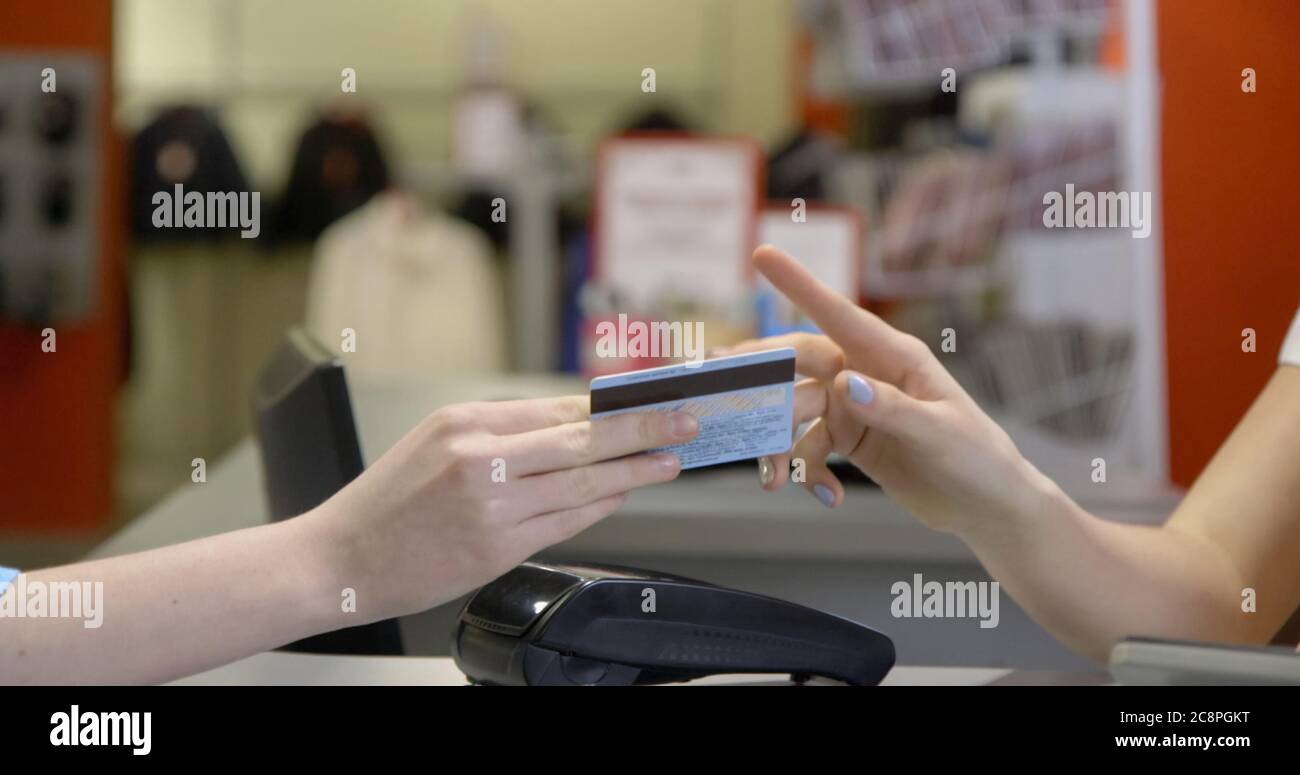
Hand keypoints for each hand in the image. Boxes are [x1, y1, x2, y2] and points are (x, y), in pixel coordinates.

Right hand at [307, 396, 697, 618]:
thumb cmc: (388, 502)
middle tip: (684, 420)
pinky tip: (625, 494)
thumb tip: (574, 424)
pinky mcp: (496, 547)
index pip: (557, 407)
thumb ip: (503, 432)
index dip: (612, 404)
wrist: (339, 559)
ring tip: (670, 460)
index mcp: (465, 423)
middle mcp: (479, 458)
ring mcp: (490, 505)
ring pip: (582, 482)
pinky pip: (565, 522)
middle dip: (642, 428)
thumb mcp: (436, 442)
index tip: (650, 397)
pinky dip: (601, 507)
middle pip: (582, 438)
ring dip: (634, 470)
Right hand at [736, 245, 1053, 535]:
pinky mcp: (851, 440)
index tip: (763, 253)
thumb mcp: (939, 433)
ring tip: (773, 482)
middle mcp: (866, 373)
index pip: (838, 313)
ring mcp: (855, 406)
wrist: (986, 507)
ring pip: (795, 414)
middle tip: (724, 395)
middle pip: (798, 364)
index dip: (799, 284)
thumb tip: (846, 385)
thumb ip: (892, 409)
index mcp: (893, 355)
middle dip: (760, 380)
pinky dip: (808, 474)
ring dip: (779, 448)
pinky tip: (828, 498)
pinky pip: (809, 449)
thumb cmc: (976, 458)